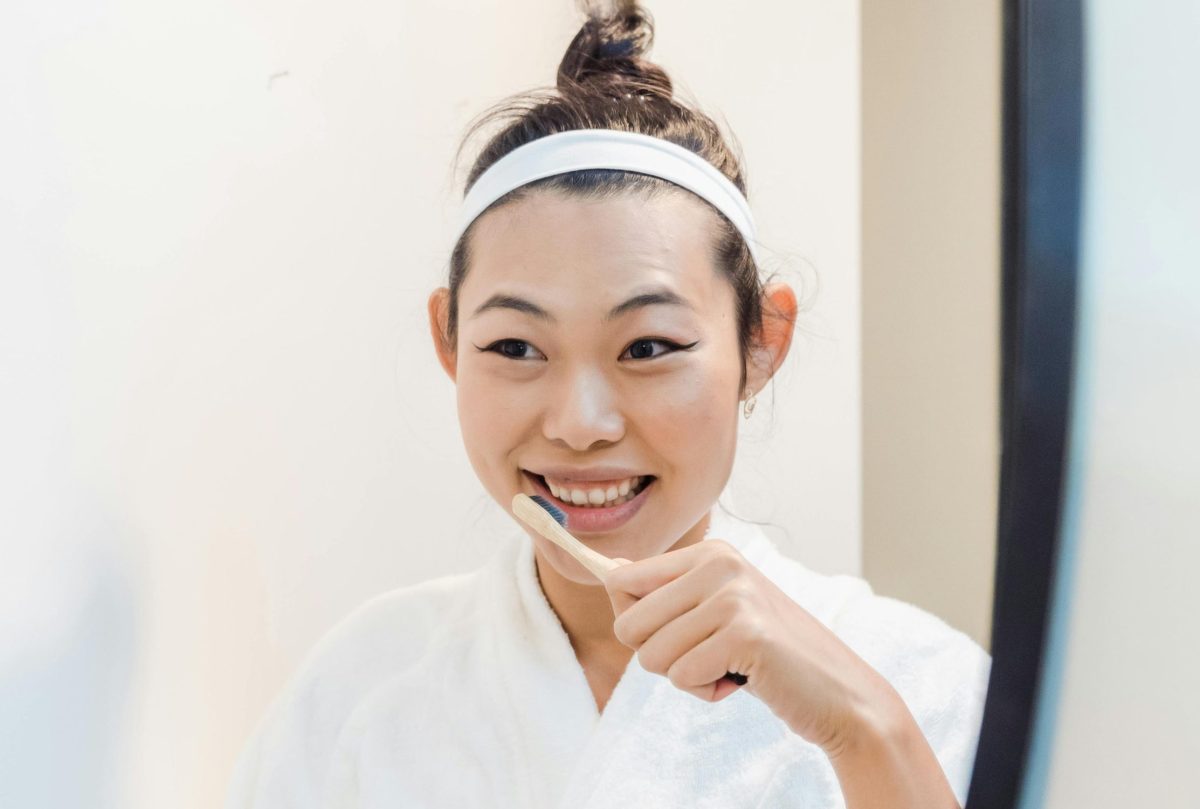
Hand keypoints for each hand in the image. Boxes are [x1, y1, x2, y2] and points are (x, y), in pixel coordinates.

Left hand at [603, 538, 899, 752]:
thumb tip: (608, 571)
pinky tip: (744, 679)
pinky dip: (707, 691)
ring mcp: (733, 595)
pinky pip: (682, 677)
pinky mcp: (745, 632)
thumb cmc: (768, 656)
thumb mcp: (716, 610)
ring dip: (687, 677)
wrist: (839, 693)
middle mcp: (720, 563)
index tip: (676, 634)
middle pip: (627, 624)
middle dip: (660, 656)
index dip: (635, 623)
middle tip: (708, 655)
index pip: (620, 581)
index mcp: (709, 552)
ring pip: (651, 656)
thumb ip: (667, 592)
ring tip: (731, 666)